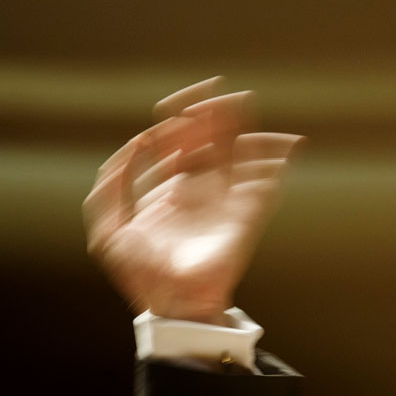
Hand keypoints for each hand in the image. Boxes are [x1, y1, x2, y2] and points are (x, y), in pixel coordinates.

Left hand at [83, 78, 301, 321]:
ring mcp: (225, 199)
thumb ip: (109, 192)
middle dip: (211, 112)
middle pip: (209, 138)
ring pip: (238, 150)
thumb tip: (130, 150)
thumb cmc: (140, 275)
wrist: (172, 304)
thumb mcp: (108, 234)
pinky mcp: (248, 214)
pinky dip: (279, 159)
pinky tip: (286, 141)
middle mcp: (199, 189)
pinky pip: (267, 181)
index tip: (175, 107)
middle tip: (213, 91)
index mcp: (168, 188)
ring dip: (241, 125)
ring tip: (241, 101)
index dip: (177, 118)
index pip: (176, 142)